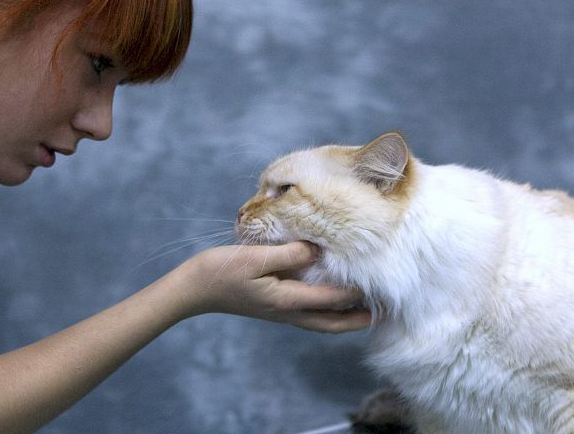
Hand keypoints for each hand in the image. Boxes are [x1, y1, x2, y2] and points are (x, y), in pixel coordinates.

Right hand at [173, 242, 370, 332]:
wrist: (193, 289)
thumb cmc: (221, 271)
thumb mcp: (255, 258)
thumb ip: (289, 254)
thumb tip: (318, 251)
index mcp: (286, 300)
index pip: (331, 300)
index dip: (356, 294)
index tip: (379, 285)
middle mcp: (286, 311)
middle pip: (329, 323)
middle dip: (355, 321)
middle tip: (379, 313)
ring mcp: (279, 312)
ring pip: (319, 321)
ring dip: (342, 318)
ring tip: (362, 310)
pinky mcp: (272, 306)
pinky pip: (307, 313)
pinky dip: (324, 311)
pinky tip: (327, 297)